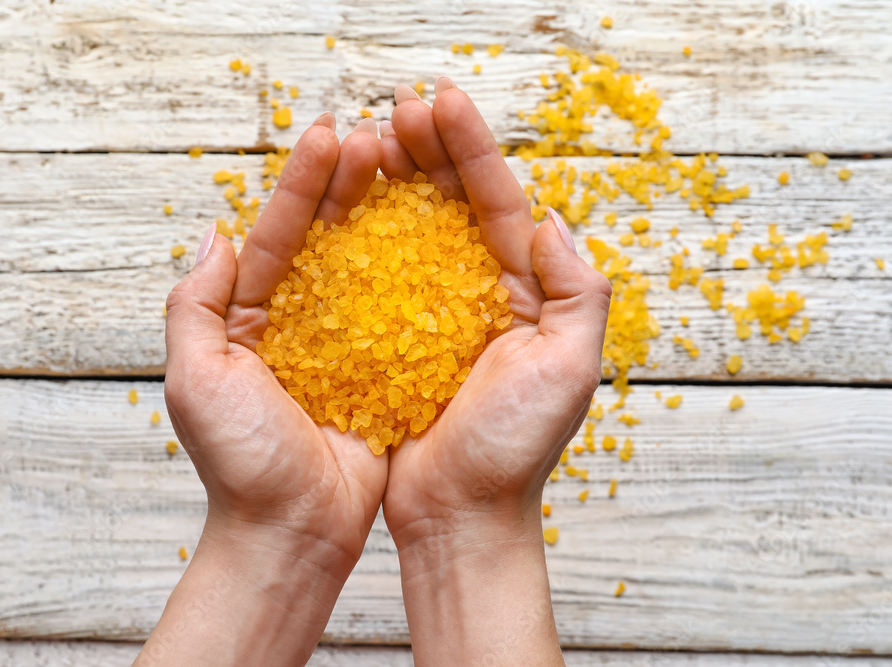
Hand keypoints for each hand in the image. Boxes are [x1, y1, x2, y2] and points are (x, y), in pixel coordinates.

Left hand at [136, 115, 387, 666]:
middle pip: (326, 240)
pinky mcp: (385, 370)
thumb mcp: (195, 378)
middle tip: (378, 137)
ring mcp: (344, 345)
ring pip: (368, 267)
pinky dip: (421, 274)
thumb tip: (216, 236)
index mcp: (248, 319)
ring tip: (410, 167)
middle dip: (349, 187)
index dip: (302, 185)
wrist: (294, 532)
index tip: (328, 136)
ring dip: (387, 216)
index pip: (276, 236)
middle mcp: (297, 323)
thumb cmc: (239, 463)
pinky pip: (404, 314)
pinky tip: (442, 234)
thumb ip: (194, 306)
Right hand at [378, 79, 611, 665]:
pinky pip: (374, 277)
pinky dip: (360, 237)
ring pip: (411, 231)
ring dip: (392, 182)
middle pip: (453, 206)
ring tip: (369, 139)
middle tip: (397, 109)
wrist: (459, 516)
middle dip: (428, 153)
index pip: (498, 204)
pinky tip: (340, 205)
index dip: (471, 150)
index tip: (441, 103)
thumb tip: (551, 220)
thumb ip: (577, 291)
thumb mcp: (567, 368)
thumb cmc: (515, 450)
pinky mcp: (391, 340)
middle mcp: (481, 295)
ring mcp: (432, 316)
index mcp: (526, 293)